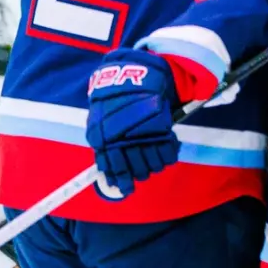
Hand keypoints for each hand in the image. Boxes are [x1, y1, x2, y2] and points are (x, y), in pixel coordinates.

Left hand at [85, 48, 180, 197]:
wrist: (132, 77)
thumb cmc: (112, 102)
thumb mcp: (98, 124)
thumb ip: (103, 149)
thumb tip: (108, 175)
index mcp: (106, 141)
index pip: (116, 170)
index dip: (122, 182)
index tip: (127, 189)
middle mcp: (125, 141)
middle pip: (137, 170)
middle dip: (140, 174)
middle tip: (142, 172)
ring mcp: (144, 135)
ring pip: (153, 165)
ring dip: (154, 167)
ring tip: (154, 163)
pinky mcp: (161, 128)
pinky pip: (168, 154)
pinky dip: (169, 157)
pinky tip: (167, 154)